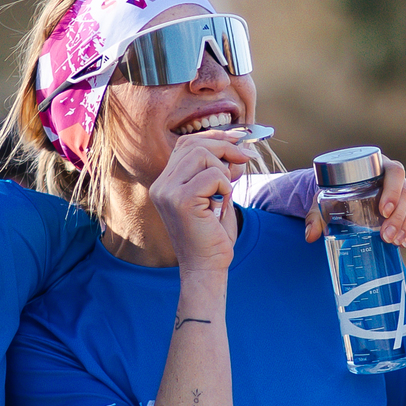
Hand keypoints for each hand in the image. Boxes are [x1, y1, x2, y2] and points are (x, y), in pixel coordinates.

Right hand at [150, 135, 251, 272]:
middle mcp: (161, 185)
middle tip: (244, 161)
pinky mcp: (181, 201)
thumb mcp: (216, 196)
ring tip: (226, 192)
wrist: (207, 267)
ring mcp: (168, 192)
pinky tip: (222, 204)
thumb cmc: (213, 236)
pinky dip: (225, 185)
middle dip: (225, 148)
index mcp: (165, 183)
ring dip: (223, 170)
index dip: (213, 138)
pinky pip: (212, 175)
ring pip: (201, 155)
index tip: (238, 141)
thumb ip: (219, 172)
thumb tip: (236, 148)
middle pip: (193, 145)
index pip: (185, 144)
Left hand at [301, 156, 405, 246]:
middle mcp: (392, 176)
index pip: (395, 172)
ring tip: (394, 241)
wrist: (341, 189)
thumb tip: (310, 235)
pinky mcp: (403, 204)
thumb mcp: (324, 198)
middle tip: (386, 235)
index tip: (383, 211)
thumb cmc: (335, 188)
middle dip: (399, 215)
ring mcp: (401, 190)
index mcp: (377, 165)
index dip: (393, 191)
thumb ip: (316, 215)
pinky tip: (402, 242)